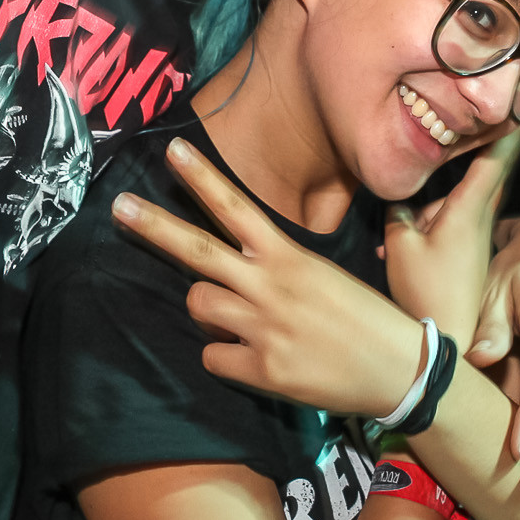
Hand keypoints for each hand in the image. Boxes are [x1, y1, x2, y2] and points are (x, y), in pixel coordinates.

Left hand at [112, 136, 426, 418]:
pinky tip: (254, 358)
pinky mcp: (263, 369)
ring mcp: (263, 327)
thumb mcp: (325, 273)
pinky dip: (225, 356)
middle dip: (153, 225)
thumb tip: (235, 269)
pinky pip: (212, 356)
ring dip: (207, 310)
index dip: (202, 177)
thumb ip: (278, 266)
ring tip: (237, 318)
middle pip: (197, 249)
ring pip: (198, 304)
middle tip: (119, 205)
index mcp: (290, 256)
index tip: (173, 149)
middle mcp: (271, 285)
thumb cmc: (366, 316)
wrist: (400, 368)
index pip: (236, 206)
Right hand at [383, 130, 519, 350]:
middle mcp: (479, 219)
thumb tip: (400, 202)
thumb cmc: (426, 291)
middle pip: (470, 180)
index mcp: (468, 209)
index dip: (510, 129)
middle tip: (472, 154)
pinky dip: (423, 237)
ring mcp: (475, 239)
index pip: (495, 159)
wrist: (446, 340)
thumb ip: (398, 214)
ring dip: (421, 220)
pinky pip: (445, 230)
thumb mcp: (400, 246)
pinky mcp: (468, 256)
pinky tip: (398, 258)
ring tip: (394, 250)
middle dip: (466, 167)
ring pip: (448, 208)